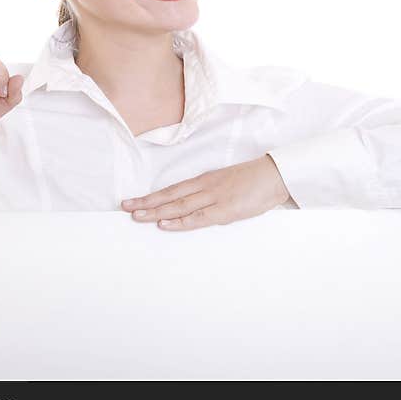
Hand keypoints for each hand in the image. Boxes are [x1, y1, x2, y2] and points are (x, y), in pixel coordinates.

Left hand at [120, 154, 291, 230]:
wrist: (275, 175)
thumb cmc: (253, 181)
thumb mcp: (226, 184)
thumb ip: (210, 196)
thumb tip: (194, 210)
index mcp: (204, 180)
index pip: (172, 190)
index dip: (152, 197)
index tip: (134, 201)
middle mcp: (204, 187)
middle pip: (170, 197)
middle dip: (146, 203)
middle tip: (125, 208)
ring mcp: (213, 198)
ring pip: (179, 206)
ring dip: (156, 212)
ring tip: (137, 216)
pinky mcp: (225, 210)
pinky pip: (198, 217)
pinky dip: (180, 221)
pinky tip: (164, 223)